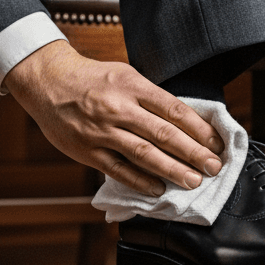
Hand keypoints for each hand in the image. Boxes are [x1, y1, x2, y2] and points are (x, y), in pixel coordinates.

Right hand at [4, 40, 225, 195]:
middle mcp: (119, 108)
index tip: (216, 143)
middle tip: (213, 167)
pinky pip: (118, 169)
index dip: (199, 129)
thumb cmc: (92, 78)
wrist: (48, 81)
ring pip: (144, 154)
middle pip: (164, 134)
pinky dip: (140, 181)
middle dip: (193, 153)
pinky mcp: (88, 150)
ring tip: (193, 181)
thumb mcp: (125, 75)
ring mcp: (103, 131)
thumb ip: (151, 97)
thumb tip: (185, 121)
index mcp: (133, 86)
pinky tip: (158, 189)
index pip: (174, 109)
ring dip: (172, 170)